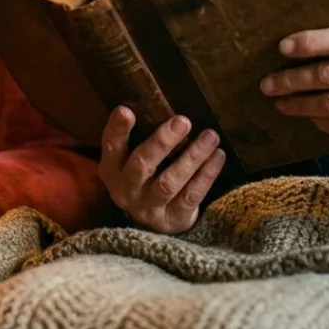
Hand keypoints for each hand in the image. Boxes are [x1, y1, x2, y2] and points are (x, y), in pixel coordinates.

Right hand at [98, 106, 226, 234]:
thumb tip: (152, 101)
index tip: (127, 110)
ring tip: (210, 136)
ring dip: (192, 157)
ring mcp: (149, 207)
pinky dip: (206, 175)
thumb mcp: (128, 161)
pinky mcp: (174, 219)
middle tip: (183, 121)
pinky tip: (218, 156)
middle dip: (163, 142)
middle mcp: (127, 190)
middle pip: (142, 165)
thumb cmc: (142, 180)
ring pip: (170, 181)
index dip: (118, 130)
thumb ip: (135, 138)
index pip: (111, 147)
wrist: (150, 227)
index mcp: (112, 169)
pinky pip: (191, 195)